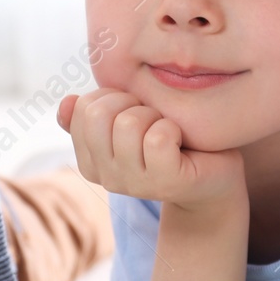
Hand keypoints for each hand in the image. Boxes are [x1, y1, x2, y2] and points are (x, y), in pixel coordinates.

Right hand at [57, 88, 244, 213]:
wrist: (212, 174)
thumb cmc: (168, 140)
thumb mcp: (127, 122)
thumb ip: (93, 115)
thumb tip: (67, 103)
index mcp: (90, 161)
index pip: (82, 108)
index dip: (113, 96)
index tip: (133, 109)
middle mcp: (106, 177)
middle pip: (98, 114)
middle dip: (130, 102)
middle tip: (151, 116)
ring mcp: (135, 184)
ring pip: (128, 124)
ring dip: (155, 116)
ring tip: (167, 130)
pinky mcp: (166, 183)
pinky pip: (158, 138)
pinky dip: (173, 128)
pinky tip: (180, 141)